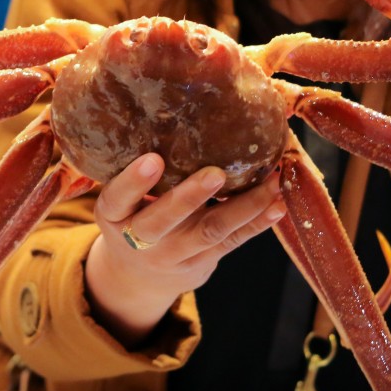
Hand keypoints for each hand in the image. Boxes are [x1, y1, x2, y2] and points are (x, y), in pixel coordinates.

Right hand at [85, 153, 285, 347]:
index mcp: (113, 215)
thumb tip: (177, 114)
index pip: (117, 199)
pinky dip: (257, 223)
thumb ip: (139, 172)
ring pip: (209, 231)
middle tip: (215, 173)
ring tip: (270, 184)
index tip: (153, 159)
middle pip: (163, 221)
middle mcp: (139, 239)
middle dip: (190, 198)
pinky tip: (277, 206)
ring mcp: (172, 254)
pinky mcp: (201, 262)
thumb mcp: (121, 199)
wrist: (138, 275)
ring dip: (242, 207)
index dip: (133, 182)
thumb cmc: (132, 215)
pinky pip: (232, 242)